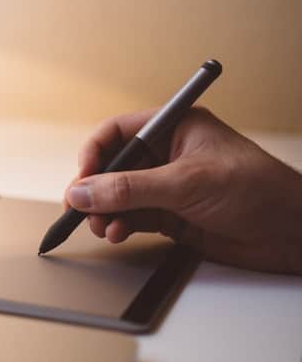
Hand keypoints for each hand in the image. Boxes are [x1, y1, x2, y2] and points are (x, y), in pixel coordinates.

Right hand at [66, 107, 301, 274]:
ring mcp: (167, 186)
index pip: (118, 132)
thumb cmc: (259, 190)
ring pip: (118, 196)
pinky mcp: (170, 215)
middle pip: (112, 167)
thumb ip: (130, 189)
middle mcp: (168, 155)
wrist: (293, 232)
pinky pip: (130, 217)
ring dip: (105, 212)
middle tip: (82, 209)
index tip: (83, 179)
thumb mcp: (187, 183)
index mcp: (175, 128)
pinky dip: (118, 226)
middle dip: (95, 190)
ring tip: (105, 227)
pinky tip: (118, 233)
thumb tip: (84, 192)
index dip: (95, 154)